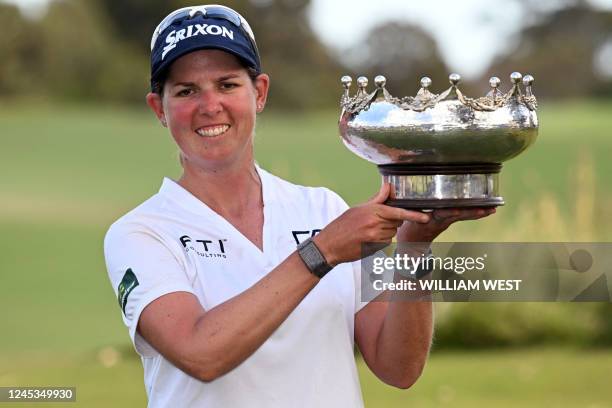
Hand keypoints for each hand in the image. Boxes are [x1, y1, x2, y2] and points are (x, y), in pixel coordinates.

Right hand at [313, 184, 430, 264]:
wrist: (330, 245)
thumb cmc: (342, 225)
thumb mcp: (358, 208)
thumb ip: (377, 199)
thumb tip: (388, 186)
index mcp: (373, 211)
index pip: (398, 212)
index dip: (414, 215)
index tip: (426, 217)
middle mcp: (375, 224)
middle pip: (397, 222)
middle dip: (392, 221)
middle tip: (375, 221)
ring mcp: (375, 238)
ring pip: (392, 233)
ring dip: (385, 231)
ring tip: (368, 231)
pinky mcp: (375, 248)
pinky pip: (386, 243)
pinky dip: (380, 241)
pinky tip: (367, 239)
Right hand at [397, 207, 495, 243]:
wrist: (413, 243)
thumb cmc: (408, 227)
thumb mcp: (406, 219)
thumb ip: (410, 210)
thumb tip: (405, 196)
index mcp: (430, 220)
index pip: (441, 214)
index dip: (449, 212)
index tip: (457, 210)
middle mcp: (440, 220)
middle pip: (458, 216)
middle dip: (472, 212)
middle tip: (487, 210)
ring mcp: (446, 221)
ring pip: (464, 216)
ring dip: (479, 212)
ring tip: (492, 209)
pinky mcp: (449, 221)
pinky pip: (464, 217)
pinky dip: (476, 213)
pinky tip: (488, 210)